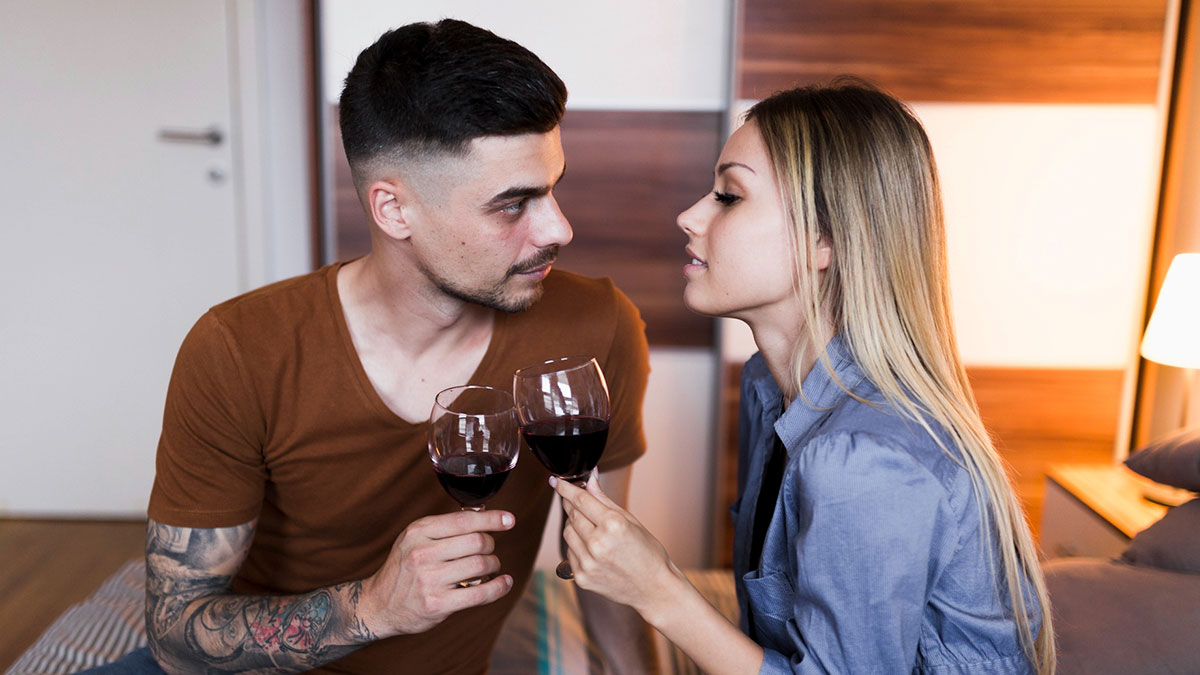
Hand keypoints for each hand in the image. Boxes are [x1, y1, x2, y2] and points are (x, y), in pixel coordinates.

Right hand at [360, 510, 515, 635]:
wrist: (377, 604)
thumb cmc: (404, 568)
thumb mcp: (415, 539)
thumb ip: (445, 527)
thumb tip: (483, 513)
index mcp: (418, 532)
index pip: (464, 520)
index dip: (492, 519)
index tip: (509, 520)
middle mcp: (422, 553)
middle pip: (477, 542)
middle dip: (491, 545)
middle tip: (489, 551)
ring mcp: (428, 580)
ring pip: (481, 565)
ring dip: (493, 566)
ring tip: (489, 568)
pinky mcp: (436, 604)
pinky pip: (480, 594)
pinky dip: (499, 587)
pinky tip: (504, 583)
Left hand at [552, 476, 677, 617]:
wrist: (653, 588)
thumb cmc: (647, 552)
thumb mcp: (630, 520)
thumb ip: (605, 500)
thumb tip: (589, 480)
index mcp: (613, 525)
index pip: (581, 500)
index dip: (566, 488)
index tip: (556, 481)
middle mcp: (598, 543)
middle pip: (572, 515)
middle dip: (571, 505)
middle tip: (575, 501)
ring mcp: (588, 563)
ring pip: (567, 533)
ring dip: (574, 526)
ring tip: (591, 529)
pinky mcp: (582, 577)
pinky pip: (570, 553)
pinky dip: (577, 546)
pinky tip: (593, 549)